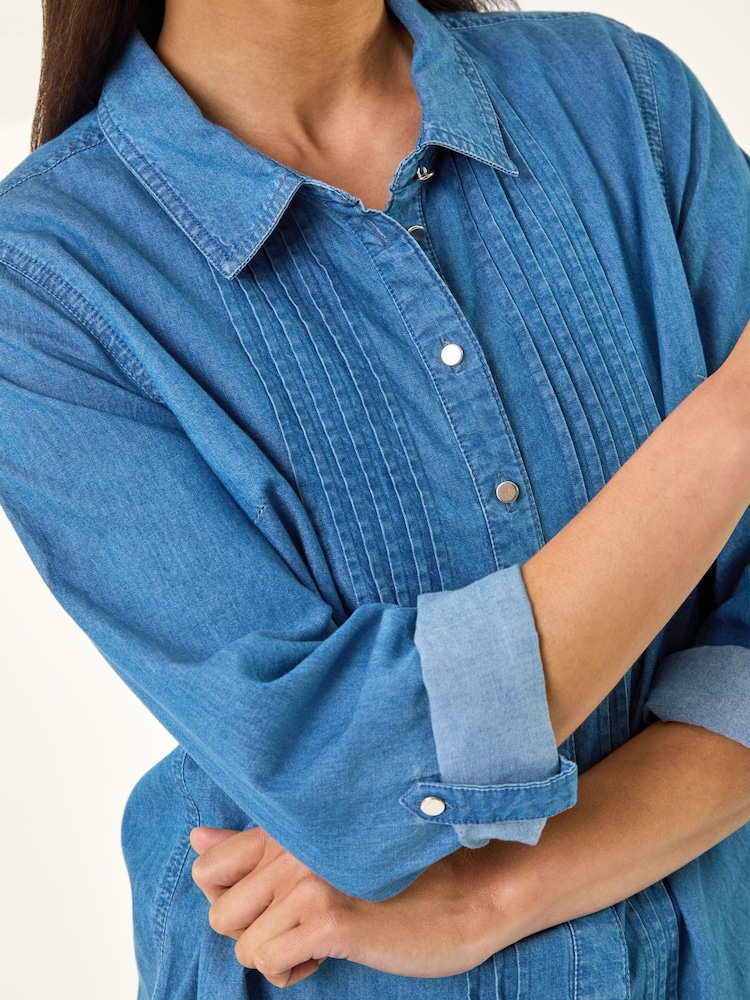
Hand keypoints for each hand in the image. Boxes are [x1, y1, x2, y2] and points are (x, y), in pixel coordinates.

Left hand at [190, 826, 512, 987]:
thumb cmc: (392, 876)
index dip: (227, 896)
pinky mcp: (329, 918)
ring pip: (241, 943)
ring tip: (316, 937)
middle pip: (219, 912)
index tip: (268, 903)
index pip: (207, 865)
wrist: (462, 897)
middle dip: (253, 931)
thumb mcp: (318, 854)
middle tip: (297, 924)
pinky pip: (269, 961)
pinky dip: (291, 969)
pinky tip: (325, 952)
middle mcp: (292, 846)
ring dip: (276, 951)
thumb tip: (196, 838)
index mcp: (289, 826)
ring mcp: (309, 880)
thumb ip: (253, 846)